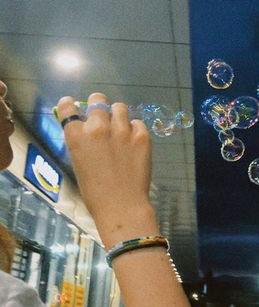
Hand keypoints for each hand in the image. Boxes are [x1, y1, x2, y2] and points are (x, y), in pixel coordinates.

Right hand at [56, 93, 157, 246]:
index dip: (69, 104)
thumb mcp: (79, 163)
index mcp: (76, 136)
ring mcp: (122, 130)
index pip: (68, 108)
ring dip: (118, 115)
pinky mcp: (141, 136)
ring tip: (120, 128)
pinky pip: (137, 123)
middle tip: (103, 115)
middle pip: (98, 100)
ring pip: (120, 107)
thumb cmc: (95, 191)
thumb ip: (82, 142)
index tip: (72, 104)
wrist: (121, 206)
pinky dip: (135, 130)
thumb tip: (86, 127)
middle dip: (99, 106)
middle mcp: (98, 128)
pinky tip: (133, 143)